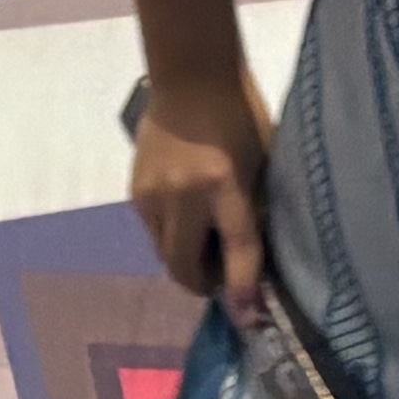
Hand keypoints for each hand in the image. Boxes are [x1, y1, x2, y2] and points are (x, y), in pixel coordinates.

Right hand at [131, 74, 272, 323]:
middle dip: (206, 283)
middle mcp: (183, 194)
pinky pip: (154, 235)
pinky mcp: (136, 192)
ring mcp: (153, 194)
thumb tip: (255, 268)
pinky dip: (173, 239)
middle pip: (185, 267)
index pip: (237, 249)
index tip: (249, 321)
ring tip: (209, 242)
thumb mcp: (262, 164)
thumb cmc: (242, 117)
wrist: (191, 77)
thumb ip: (255, 213)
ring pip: (166, 256)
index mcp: (224, 182)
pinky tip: (189, 218)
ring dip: (188, 263)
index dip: (242, 291)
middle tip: (226, 275)